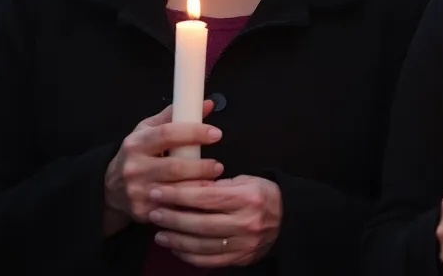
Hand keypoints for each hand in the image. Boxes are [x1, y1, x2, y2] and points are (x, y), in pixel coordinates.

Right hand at [103, 102, 222, 235]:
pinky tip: (201, 198)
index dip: (194, 132)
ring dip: (200, 186)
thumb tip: (208, 104)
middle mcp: (134, 168)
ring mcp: (137, 192)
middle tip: (218, 165)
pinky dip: (190, 203)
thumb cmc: (137, 154)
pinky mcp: (143, 211)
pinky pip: (173, 208)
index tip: (216, 134)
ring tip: (214, 180)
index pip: (167, 134)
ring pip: (176, 190)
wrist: (110, 189)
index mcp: (136, 144)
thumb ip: (175, 116)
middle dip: (201, 166)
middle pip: (175, 167)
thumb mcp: (148, 131)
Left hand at [148, 174, 281, 266]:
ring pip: (201, 245)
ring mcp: (243, 244)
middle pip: (200, 223)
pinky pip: (208, 261)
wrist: (288, 219)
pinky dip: (188, 256)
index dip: (178, 195)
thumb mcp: (246, 181)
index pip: (206, 198)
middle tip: (154, 212)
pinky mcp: (240, 259)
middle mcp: (246, 222)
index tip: (158, 192)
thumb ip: (218, 185)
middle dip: (172, 218)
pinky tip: (176, 248)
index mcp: (248, 198)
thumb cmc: (263, 195)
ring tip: (159, 232)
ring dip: (176, 240)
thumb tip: (188, 188)